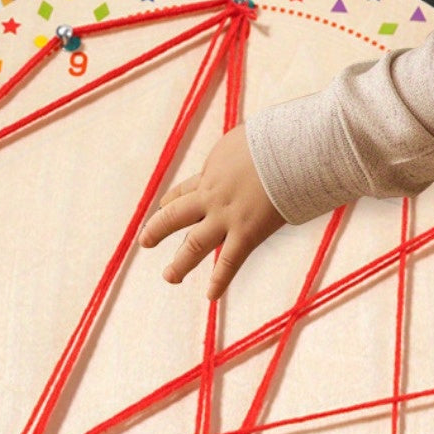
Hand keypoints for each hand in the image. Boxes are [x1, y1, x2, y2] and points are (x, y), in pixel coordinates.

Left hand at [139, 125, 285, 299]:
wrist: (288, 150)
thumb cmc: (277, 137)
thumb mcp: (247, 138)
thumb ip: (241, 150)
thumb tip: (246, 148)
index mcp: (212, 171)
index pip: (185, 189)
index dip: (172, 200)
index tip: (163, 206)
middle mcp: (212, 195)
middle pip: (176, 215)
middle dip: (159, 229)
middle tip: (145, 241)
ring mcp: (226, 216)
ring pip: (194, 245)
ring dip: (180, 264)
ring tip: (170, 277)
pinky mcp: (247, 233)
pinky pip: (229, 262)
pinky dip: (219, 281)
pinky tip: (210, 296)